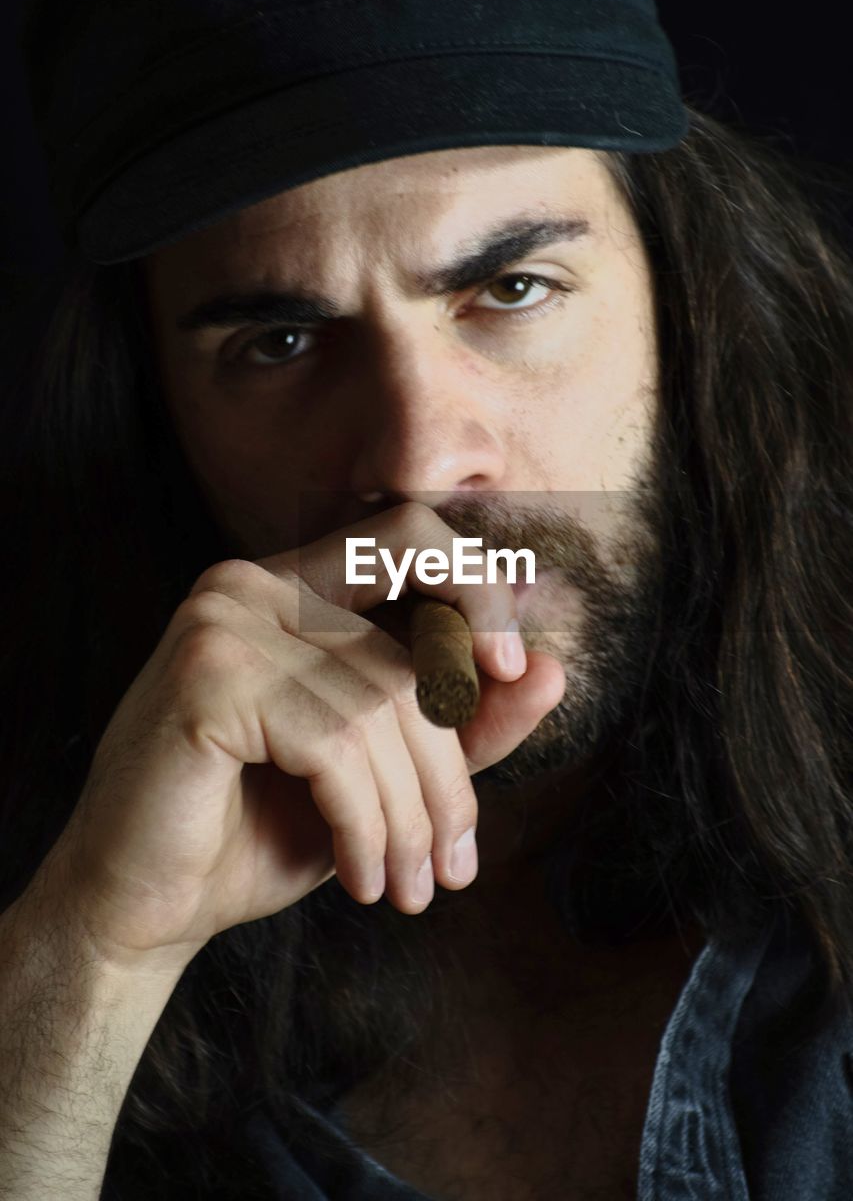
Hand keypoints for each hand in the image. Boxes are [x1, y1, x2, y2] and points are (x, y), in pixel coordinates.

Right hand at [43, 503, 565, 969]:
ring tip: (406, 886)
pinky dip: (366, 825)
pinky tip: (360, 878)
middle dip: (447, 773)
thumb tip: (554, 669)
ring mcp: (223, 622)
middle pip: (408, 654)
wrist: (142, 908)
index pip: (405, 536)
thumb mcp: (381, 776)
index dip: (475, 586)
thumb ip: (462, 721)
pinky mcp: (208, 677)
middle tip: (451, 862)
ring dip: (410, 818)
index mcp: (288, 588)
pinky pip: (336, 745)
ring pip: (382, 708)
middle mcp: (249, 585)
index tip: (511, 667)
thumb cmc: (258, 831)